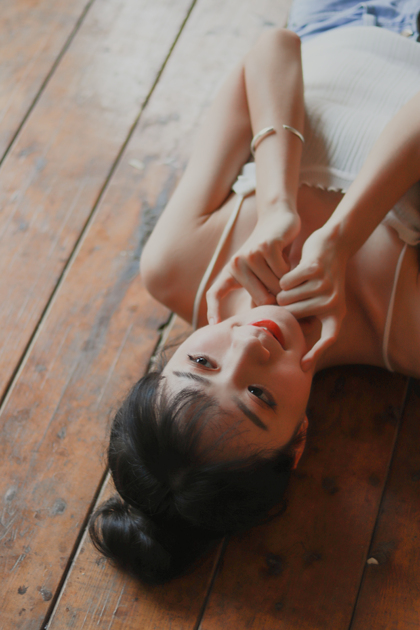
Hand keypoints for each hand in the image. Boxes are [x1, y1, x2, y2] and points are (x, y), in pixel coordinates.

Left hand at [206, 206, 300, 323]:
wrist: (277, 217)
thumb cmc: (270, 251)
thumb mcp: (258, 272)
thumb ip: (257, 291)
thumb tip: (259, 319)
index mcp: (230, 271)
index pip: (215, 293)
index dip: (213, 310)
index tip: (213, 325)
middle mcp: (236, 263)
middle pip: (262, 298)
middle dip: (276, 298)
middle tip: (283, 289)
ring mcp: (251, 254)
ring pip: (275, 287)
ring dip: (286, 285)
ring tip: (286, 274)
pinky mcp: (267, 246)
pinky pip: (284, 273)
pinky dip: (291, 273)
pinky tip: (290, 264)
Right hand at [277, 227, 347, 370]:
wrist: (333, 245)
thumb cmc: (319, 277)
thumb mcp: (321, 299)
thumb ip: (307, 316)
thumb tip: (282, 336)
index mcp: (336, 313)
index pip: (328, 339)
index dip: (317, 353)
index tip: (304, 365)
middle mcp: (333, 302)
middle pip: (293, 314)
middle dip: (285, 305)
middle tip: (293, 293)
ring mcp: (325, 286)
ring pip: (286, 298)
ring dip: (284, 289)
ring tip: (297, 282)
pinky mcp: (316, 269)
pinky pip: (286, 282)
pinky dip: (285, 276)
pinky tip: (296, 270)